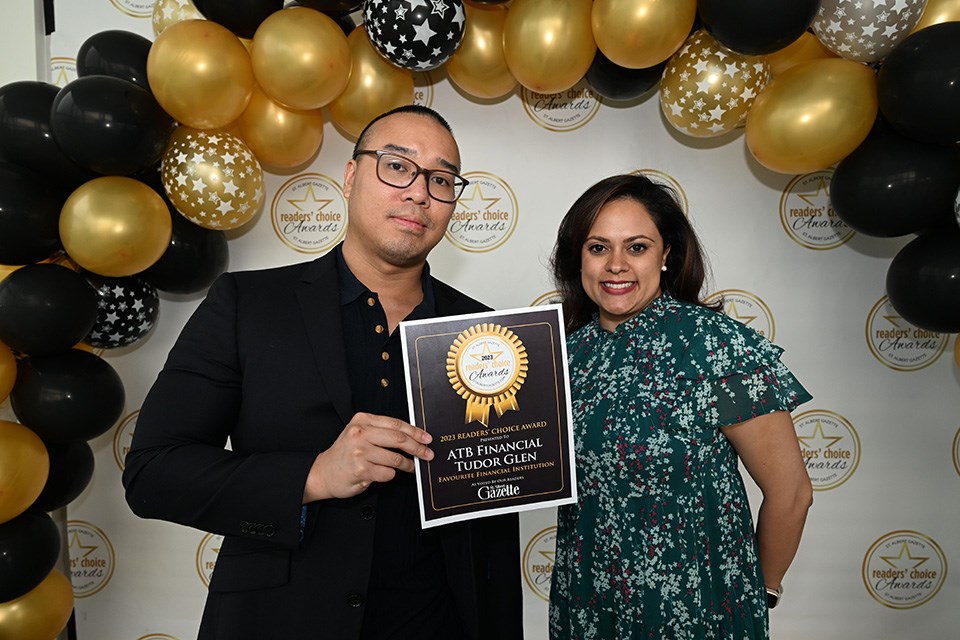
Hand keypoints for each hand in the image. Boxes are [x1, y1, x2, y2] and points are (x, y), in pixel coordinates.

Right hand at [303, 412, 433, 500]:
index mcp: (362, 420)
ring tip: (410, 467)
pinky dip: (390, 475)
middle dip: (418, 448)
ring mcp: (360, 452)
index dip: (415, 432)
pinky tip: (383, 473)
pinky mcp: (362, 470)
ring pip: (396, 459)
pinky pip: (388, 473)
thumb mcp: (359, 434)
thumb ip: (381, 431)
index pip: (396, 424)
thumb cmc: (345, 454)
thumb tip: (413, 437)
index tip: (426, 438)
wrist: (323, 473)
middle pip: (399, 439)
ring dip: (407, 465)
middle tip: (428, 454)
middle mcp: (360, 434)